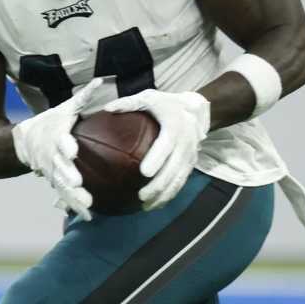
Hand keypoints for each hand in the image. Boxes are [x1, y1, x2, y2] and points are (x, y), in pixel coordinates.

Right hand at [12, 78, 102, 220]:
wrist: (23, 141)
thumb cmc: (49, 122)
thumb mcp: (64, 108)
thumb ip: (83, 97)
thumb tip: (101, 79)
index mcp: (56, 136)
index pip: (60, 141)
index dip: (65, 145)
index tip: (72, 151)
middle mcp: (52, 155)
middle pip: (60, 167)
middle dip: (68, 176)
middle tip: (78, 184)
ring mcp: (51, 171)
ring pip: (62, 185)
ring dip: (73, 196)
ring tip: (87, 206)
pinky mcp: (53, 181)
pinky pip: (63, 195)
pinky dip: (74, 205)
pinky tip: (88, 216)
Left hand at [105, 90, 209, 210]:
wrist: (197, 110)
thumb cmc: (167, 104)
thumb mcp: (150, 98)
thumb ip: (129, 103)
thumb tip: (107, 109)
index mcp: (174, 127)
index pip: (165, 146)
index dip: (157, 160)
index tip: (144, 173)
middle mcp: (185, 144)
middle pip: (173, 169)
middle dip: (158, 185)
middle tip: (141, 197)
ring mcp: (190, 156)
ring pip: (178, 180)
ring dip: (164, 195)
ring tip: (147, 206)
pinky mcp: (191, 164)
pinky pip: (181, 182)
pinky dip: (170, 195)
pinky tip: (157, 204)